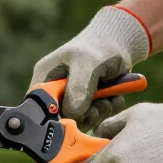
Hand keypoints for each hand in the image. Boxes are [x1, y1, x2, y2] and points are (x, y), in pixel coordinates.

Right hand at [30, 6, 149, 129]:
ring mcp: (73, 97)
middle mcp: (56, 90)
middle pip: (62, 118)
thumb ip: (78, 88)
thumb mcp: (88, 64)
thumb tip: (71, 114)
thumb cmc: (100, 47)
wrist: (122, 43)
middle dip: (84, 114)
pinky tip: (115, 96)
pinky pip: (96, 116)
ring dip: (99, 112)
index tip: (75, 115)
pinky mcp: (89, 102)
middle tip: (99, 104)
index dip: (55, 116)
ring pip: (81, 120)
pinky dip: (108, 109)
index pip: (40, 106)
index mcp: (45, 77)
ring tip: (109, 96)